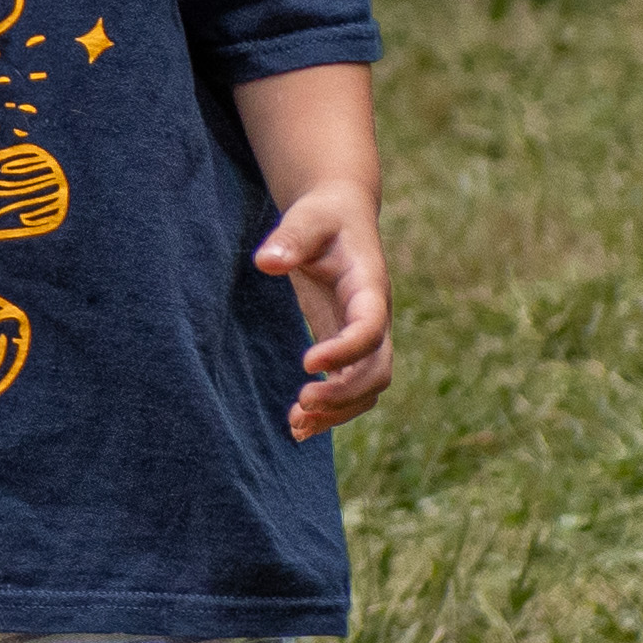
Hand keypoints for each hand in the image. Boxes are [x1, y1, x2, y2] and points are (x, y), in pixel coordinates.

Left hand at [255, 183, 392, 437]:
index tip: (306, 363)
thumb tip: (266, 262)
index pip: (370, 328)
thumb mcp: (307, 218)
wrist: (340, 219)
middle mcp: (376, 318)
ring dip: (338, 412)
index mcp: (370, 287)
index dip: (344, 350)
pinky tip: (297, 424)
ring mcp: (366, 337)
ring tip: (295, 425)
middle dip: (343, 393)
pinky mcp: (348, 348)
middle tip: (299, 403)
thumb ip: (290, 238)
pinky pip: (350, 389)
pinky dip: (330, 410)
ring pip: (368, 389)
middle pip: (377, 370)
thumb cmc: (323, 217)